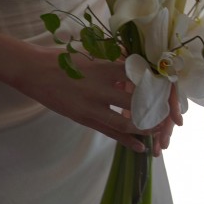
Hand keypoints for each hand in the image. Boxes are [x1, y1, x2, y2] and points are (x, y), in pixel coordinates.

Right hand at [15, 46, 182, 153]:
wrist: (34, 70)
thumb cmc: (63, 59)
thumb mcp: (91, 56)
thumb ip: (112, 63)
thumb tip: (134, 64)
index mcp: (105, 68)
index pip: (139, 76)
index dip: (157, 84)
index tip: (169, 88)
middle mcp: (101, 87)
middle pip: (137, 101)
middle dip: (156, 109)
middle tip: (169, 114)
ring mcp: (92, 105)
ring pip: (126, 121)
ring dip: (145, 128)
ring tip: (158, 132)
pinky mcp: (84, 118)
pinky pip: (109, 132)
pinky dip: (126, 140)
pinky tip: (140, 147)